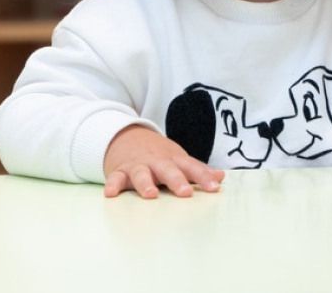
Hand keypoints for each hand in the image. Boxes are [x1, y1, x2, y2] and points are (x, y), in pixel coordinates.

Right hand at [102, 124, 224, 198]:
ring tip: (151, 194)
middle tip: (186, 193)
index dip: (204, 177)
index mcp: (174, 160)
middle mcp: (157, 162)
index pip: (192, 168)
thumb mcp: (178, 159)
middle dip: (177, 181)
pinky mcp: (120, 171)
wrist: (126, 136)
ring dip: (146, 184)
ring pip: (142, 174)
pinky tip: (111, 194)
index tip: (215, 188)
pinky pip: (116, 178)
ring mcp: (138, 165)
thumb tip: (221, 177)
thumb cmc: (158, 154)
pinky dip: (113, 185)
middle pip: (168, 170)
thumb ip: (197, 170)